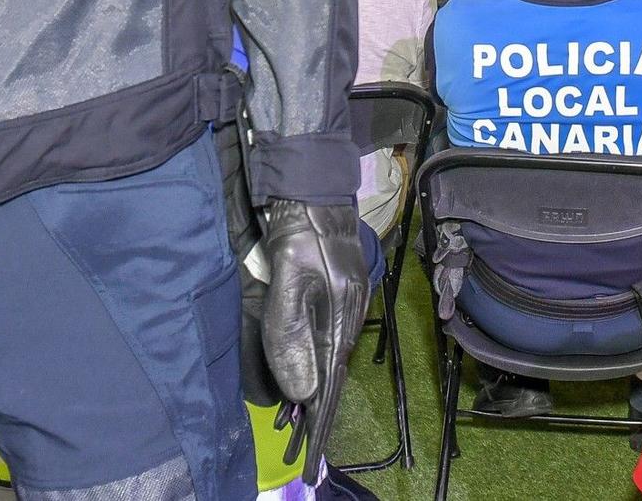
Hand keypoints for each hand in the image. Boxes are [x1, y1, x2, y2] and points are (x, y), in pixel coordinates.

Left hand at [260, 200, 370, 480]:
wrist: (313, 188)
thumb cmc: (298, 230)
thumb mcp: (289, 280)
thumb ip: (291, 334)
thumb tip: (302, 390)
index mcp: (343, 316)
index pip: (330, 381)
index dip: (319, 421)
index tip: (311, 455)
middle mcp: (352, 314)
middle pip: (332, 373)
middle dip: (317, 411)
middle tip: (299, 446)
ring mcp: (349, 302)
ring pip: (330, 357)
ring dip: (314, 388)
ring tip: (295, 420)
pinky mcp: (340, 291)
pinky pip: (328, 338)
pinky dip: (315, 362)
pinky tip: (304, 369)